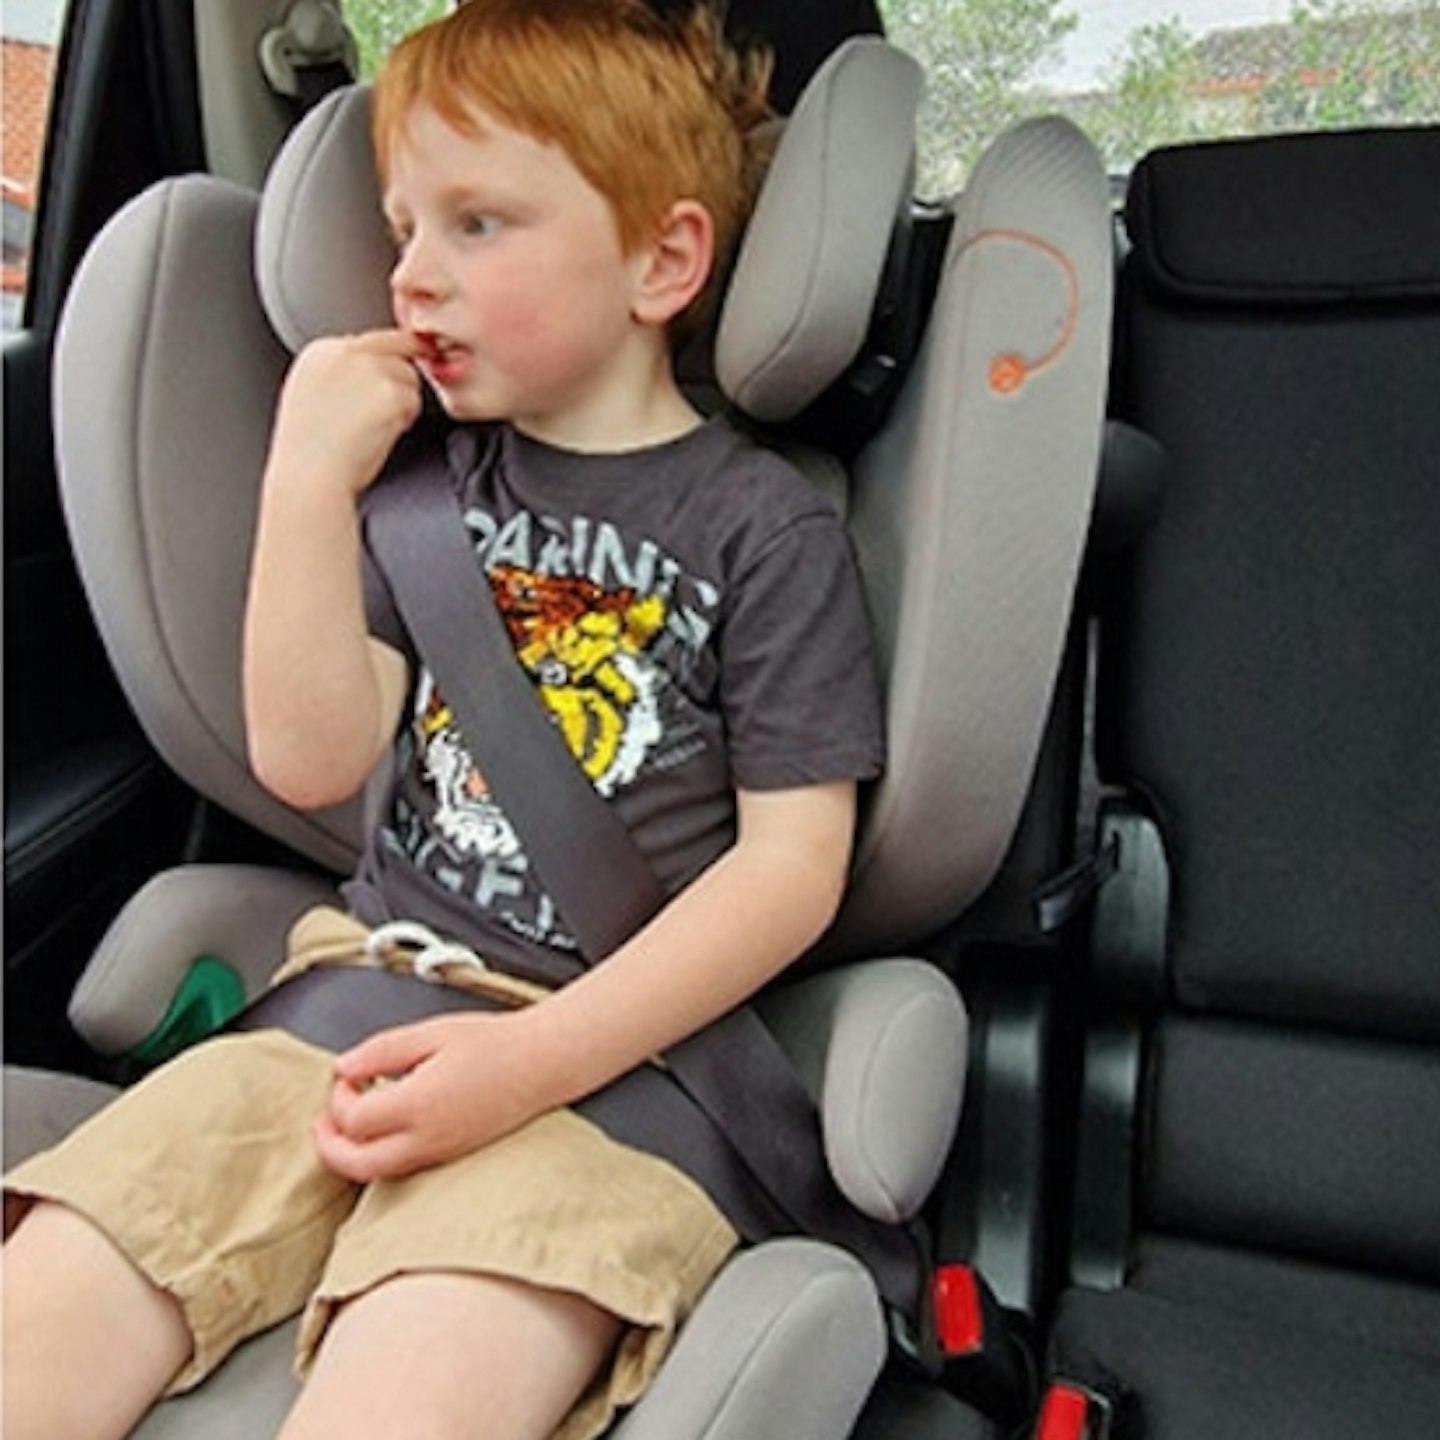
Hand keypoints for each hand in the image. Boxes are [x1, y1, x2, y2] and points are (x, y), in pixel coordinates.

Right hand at [268, 329, 423, 497]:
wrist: (310, 477)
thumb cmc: (309, 453)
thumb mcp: (309, 397)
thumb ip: (337, 375)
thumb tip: (367, 375)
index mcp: (320, 351)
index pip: (369, 342)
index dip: (382, 366)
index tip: (382, 386)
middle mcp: (344, 350)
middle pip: (395, 349)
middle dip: (397, 380)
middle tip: (384, 414)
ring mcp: (369, 367)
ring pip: (409, 376)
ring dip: (401, 403)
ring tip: (372, 430)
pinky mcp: (390, 390)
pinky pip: (414, 401)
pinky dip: (405, 421)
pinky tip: (378, 436)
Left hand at [312, 1011, 553, 1181]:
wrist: (541, 1064)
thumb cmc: (493, 1043)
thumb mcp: (431, 1032)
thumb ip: (381, 1051)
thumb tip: (343, 1068)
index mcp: (419, 1104)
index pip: (353, 1120)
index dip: (338, 1098)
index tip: (348, 1076)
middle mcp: (427, 1138)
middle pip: (355, 1164)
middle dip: (328, 1144)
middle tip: (323, 1119)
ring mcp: (440, 1153)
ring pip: (376, 1174)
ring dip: (351, 1153)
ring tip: (347, 1123)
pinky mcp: (450, 1156)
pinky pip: (401, 1168)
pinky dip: (378, 1155)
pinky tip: (382, 1128)